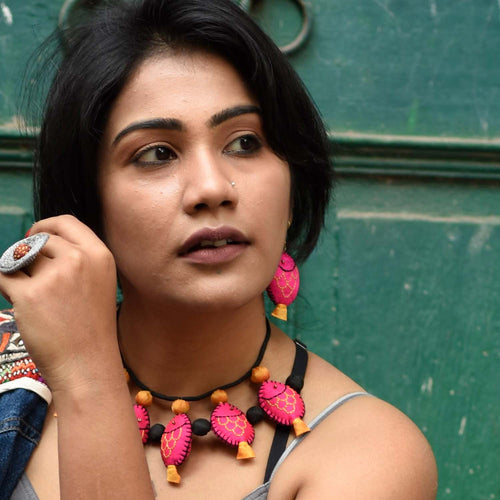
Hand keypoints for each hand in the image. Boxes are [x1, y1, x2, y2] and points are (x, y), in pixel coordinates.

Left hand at [0, 215, 117, 393]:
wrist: (87, 364)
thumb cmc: (92, 327)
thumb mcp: (100, 283)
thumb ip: (78, 259)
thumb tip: (38, 241)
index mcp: (100, 255)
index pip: (66, 222)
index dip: (45, 226)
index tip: (33, 237)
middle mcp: (78, 260)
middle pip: (39, 241)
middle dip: (27, 255)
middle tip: (29, 277)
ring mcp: (54, 277)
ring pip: (19, 259)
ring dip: (16, 272)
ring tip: (29, 296)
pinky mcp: (29, 295)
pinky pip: (3, 277)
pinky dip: (4, 286)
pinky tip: (16, 301)